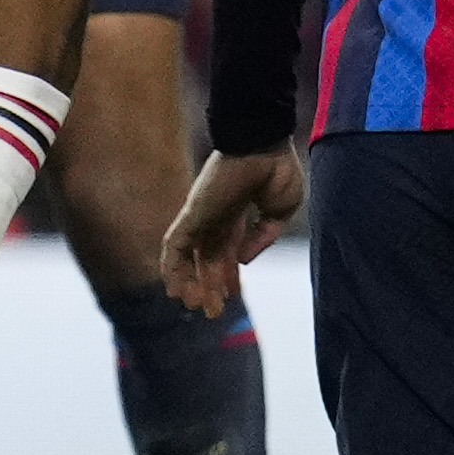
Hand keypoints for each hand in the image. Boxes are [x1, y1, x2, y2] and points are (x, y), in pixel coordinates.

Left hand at [160, 145, 306, 306]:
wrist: (262, 142)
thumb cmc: (276, 167)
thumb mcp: (281, 210)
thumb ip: (264, 236)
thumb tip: (245, 259)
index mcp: (237, 211)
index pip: (226, 248)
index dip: (228, 272)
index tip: (233, 294)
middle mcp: (216, 215)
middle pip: (207, 257)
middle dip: (210, 285)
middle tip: (213, 312)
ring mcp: (201, 215)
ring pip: (189, 257)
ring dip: (191, 283)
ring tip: (197, 306)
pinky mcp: (192, 215)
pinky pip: (175, 247)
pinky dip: (173, 269)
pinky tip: (176, 290)